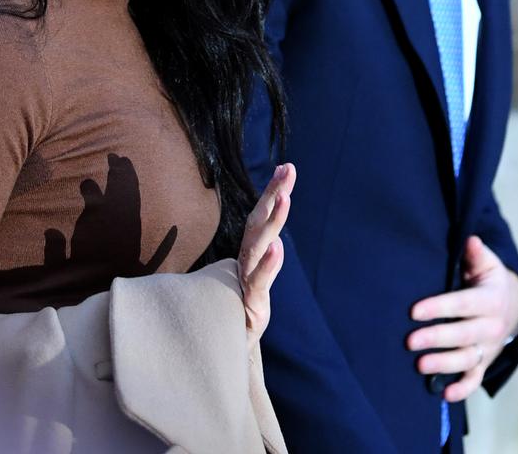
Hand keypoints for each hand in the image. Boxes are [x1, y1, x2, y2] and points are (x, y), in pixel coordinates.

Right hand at [238, 162, 295, 349]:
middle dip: (273, 194)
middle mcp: (246, 261)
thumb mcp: (258, 283)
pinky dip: (268, 264)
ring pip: (258, 244)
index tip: (286, 167)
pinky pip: (258, 280)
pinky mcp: (249, 302)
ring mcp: (246, 279)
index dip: (272, 192)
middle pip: (259, 222)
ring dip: (273, 220)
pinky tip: (277, 247)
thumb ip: (268, 263)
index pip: (261, 217)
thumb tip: (277, 243)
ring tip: (285, 198)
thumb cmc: (242, 313)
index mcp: (249, 254)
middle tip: (287, 169)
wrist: (230, 349)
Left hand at [407, 235, 517, 401]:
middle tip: (410, 341)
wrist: (510, 305)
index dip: (439, 308)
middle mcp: (491, 326)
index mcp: (489, 300)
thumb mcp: (486, 263)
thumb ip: (476, 254)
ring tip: (420, 365)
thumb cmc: (487, 280)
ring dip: (444, 364)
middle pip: (463, 335)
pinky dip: (462, 388)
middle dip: (436, 339)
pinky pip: (475, 379)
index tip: (414, 311)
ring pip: (467, 359)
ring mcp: (488, 347)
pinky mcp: (484, 362)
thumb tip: (470, 240)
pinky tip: (444, 394)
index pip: (462, 304)